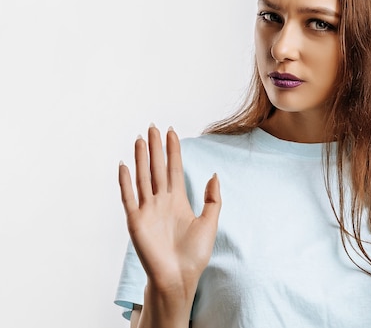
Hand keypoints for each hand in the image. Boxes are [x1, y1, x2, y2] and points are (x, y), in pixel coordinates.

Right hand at [118, 125, 220, 295]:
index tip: (171, 132)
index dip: (173, 150)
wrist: (180, 277)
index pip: (174, 169)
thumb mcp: (210, 222)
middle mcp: (161, 202)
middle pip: (157, 168)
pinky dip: (125, 181)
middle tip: (152, 126)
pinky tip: (124, 165)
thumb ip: (212, 199)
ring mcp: (147, 210)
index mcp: (178, 200)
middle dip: (156, 147)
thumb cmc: (195, 254)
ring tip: (139, 139)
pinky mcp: (136, 221)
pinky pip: (129, 197)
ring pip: (143, 177)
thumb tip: (214, 174)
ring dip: (141, 158)